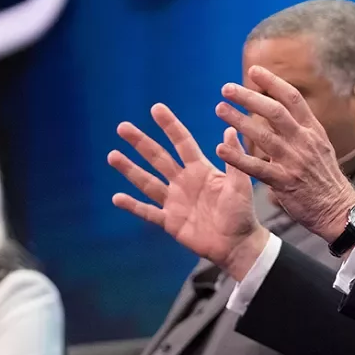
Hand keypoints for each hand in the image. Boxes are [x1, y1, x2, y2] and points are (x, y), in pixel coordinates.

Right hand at [109, 103, 270, 279]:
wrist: (237, 245)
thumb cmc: (242, 213)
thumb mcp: (240, 185)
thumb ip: (234, 160)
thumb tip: (231, 130)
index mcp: (200, 170)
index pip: (181, 143)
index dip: (170, 126)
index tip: (156, 109)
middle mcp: (184, 182)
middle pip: (158, 158)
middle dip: (140, 143)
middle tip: (122, 127)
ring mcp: (174, 201)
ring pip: (148, 182)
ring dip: (130, 169)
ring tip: (112, 155)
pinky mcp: (170, 221)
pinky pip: (148, 212)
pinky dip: (133, 206)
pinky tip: (116, 198)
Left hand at [215, 67, 354, 242]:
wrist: (338, 209)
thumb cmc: (325, 179)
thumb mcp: (319, 147)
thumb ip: (300, 130)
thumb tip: (280, 113)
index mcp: (312, 130)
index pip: (292, 98)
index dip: (272, 82)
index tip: (254, 71)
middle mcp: (304, 141)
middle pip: (274, 111)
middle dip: (249, 97)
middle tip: (226, 89)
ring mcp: (294, 161)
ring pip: (262, 135)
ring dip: (238, 120)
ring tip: (220, 109)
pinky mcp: (284, 181)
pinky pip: (256, 167)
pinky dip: (237, 157)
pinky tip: (221, 148)